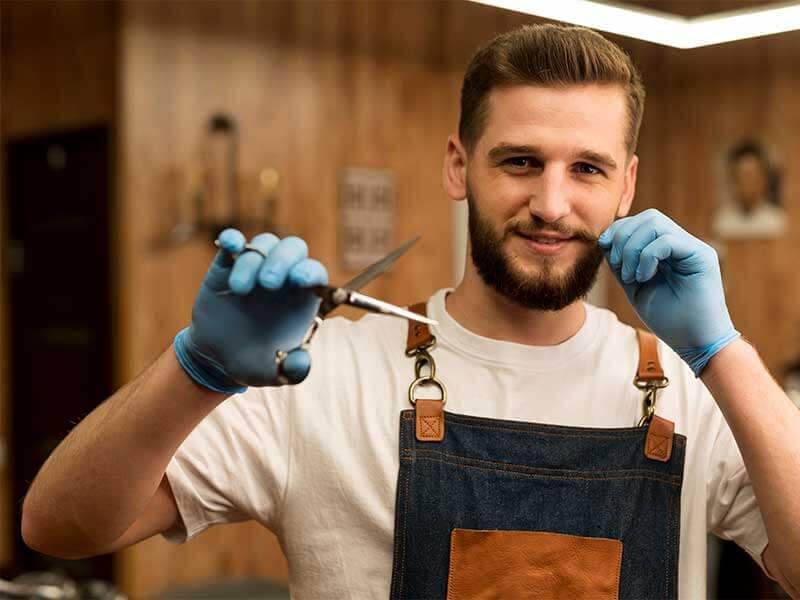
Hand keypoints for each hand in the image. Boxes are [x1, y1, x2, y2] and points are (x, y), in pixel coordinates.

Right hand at [173, 229, 328, 392]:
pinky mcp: (228, 266)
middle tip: (267, 283)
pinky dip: (232, 239)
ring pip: (264, 244)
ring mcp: (256, 267)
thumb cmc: (254, 362)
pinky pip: (234, 244)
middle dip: (282, 261)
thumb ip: (291, 370)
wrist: (217, 358)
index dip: (310, 272)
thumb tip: (302, 362)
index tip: (299, 281)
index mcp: (301, 298)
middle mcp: (283, 277)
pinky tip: (229, 244)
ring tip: (239, 290)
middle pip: (293, 248)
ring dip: (253, 261)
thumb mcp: (273, 373)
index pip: (314, 273)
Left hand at [598, 209, 739, 375]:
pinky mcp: (702, 257)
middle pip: (649, 217)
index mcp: (667, 250)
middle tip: (619, 266)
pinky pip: (667, 241)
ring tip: (631, 276)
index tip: (606, 251)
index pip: (641, 222)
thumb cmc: (668, 319)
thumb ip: (622, 263)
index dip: (619, 230)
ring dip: (633, 249)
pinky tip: (644, 277)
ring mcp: (694, 249)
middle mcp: (683, 244)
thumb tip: (606, 239)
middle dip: (624, 236)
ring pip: (656, 224)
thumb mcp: (634, 286)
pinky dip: (647, 257)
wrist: (695, 343)